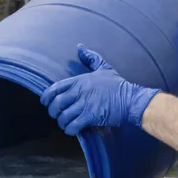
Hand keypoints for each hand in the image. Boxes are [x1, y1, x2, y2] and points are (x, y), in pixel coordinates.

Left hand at [39, 45, 159, 135]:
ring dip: (62, 122)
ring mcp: (85, 104)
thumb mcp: (103, 67)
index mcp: (80, 80)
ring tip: (66, 124)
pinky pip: (73, 125)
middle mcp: (80, 91)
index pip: (55, 88)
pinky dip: (70, 129)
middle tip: (57, 115)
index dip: (46, 97)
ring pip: (63, 116)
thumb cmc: (117, 85)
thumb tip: (80, 47)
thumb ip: (91, 58)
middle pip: (56, 104)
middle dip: (53, 112)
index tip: (45, 103)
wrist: (131, 99)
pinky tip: (72, 130)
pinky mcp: (91, 116)